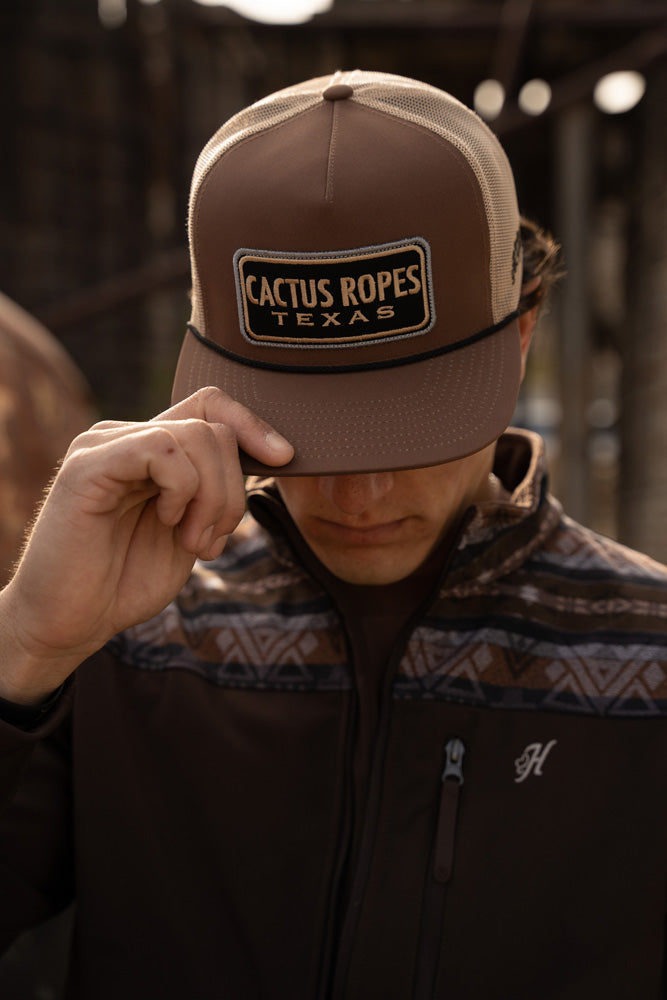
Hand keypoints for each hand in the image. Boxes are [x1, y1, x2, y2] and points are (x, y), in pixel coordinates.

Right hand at [0, 387, 292, 704]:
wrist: (70, 623)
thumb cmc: (125, 581)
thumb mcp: (190, 531)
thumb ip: (217, 491)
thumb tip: (274, 453)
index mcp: (151, 450)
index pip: (210, 404)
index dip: (253, 424)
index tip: (284, 458)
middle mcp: (126, 437)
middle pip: (213, 426)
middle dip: (232, 489)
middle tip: (210, 540)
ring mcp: (104, 445)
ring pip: (196, 436)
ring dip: (212, 498)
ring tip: (191, 541)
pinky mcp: (87, 465)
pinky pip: (161, 450)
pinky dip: (182, 491)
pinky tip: (167, 523)